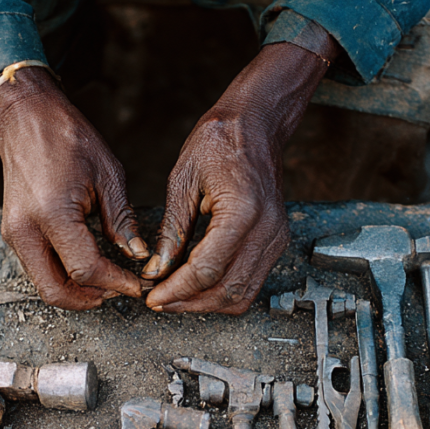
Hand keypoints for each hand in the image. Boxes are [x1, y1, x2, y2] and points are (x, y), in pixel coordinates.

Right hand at [0, 68, 148, 309]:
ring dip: (76, 292)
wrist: (25, 118)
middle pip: (55, 291)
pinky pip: (39, 270)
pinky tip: (89, 268)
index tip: (138, 285)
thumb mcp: (107, 175)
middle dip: (90, 299)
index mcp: (51, 214)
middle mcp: (25, 230)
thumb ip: (122, 221)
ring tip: (108, 283)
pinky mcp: (14, 234)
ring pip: (44, 285)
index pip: (85, 268)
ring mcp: (14, 234)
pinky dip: (64, 278)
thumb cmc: (67, 137)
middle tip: (120, 292)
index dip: (116, 283)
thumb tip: (138, 255)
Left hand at [143, 34, 338, 313]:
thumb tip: (157, 270)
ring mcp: (276, 239)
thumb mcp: (183, 181)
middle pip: (227, 291)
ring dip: (206, 303)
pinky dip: (223, 292)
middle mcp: (267, 230)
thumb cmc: (220, 141)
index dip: (176, 290)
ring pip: (242, 295)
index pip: (207, 270)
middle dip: (189, 303)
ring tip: (176, 297)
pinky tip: (197, 286)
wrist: (256, 125)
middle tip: (159, 301)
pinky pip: (251, 283)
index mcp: (243, 211)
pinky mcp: (276, 243)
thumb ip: (172, 231)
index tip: (152, 296)